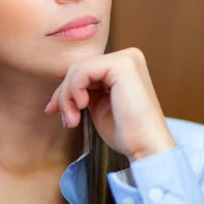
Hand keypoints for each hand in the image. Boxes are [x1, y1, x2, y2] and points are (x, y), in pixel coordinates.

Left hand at [44, 47, 175, 161]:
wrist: (147, 148)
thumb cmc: (126, 132)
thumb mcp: (99, 105)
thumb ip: (84, 91)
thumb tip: (57, 93)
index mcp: (125, 64)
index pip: (85, 69)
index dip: (65, 90)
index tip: (56, 111)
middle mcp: (128, 56)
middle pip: (79, 67)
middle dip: (64, 94)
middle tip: (66, 120)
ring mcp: (127, 58)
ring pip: (78, 69)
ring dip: (67, 96)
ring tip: (72, 120)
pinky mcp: (122, 65)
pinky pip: (83, 71)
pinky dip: (74, 90)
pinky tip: (83, 106)